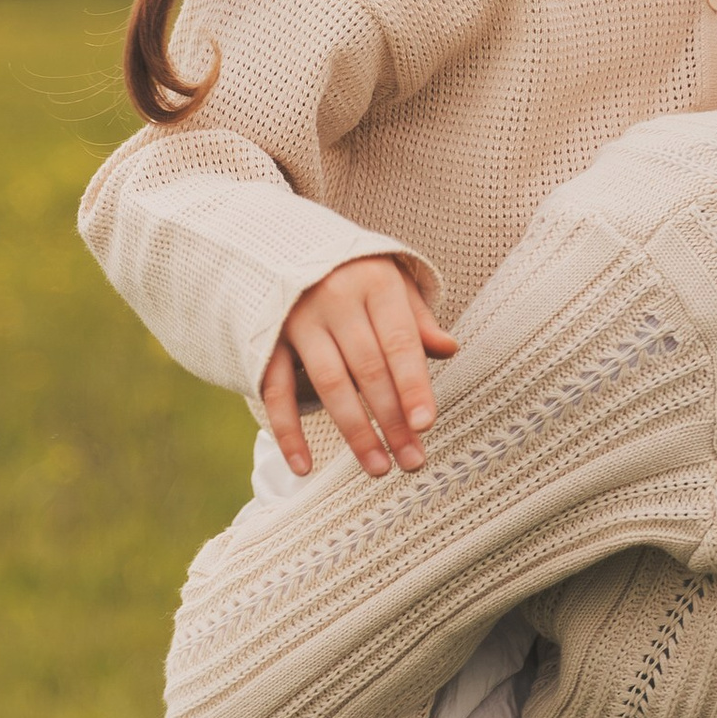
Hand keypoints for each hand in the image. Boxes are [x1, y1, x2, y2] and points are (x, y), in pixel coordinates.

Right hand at [260, 255, 459, 480]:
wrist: (282, 249)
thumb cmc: (353, 275)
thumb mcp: (391, 285)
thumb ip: (417, 320)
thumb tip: (449, 349)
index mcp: (373, 283)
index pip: (399, 343)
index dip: (413, 385)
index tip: (426, 425)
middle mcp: (334, 299)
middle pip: (367, 370)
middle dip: (392, 420)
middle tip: (412, 461)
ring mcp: (297, 320)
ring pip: (329, 384)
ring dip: (355, 432)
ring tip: (378, 468)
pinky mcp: (267, 341)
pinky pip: (276, 392)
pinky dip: (287, 431)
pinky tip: (303, 467)